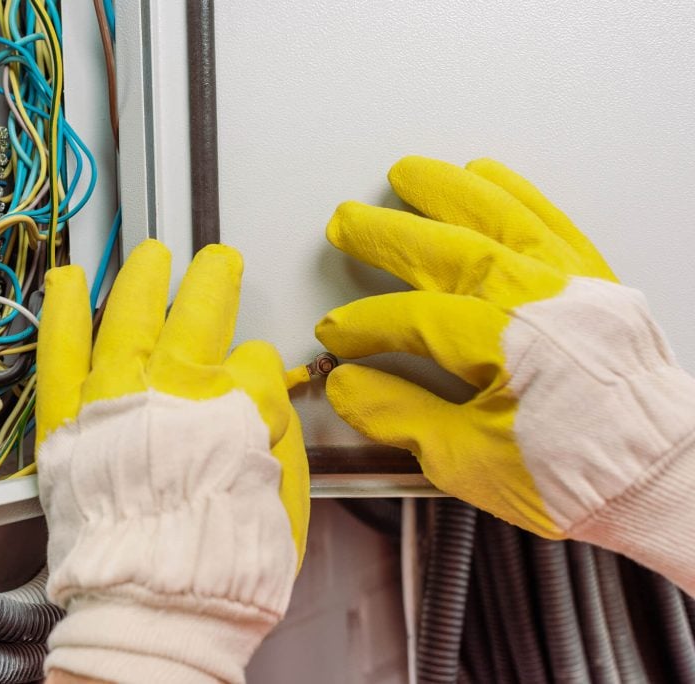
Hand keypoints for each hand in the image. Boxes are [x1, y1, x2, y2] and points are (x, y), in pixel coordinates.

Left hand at [36, 239, 309, 683]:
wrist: (151, 606)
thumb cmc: (218, 567)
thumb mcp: (281, 502)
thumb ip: (274, 438)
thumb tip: (263, 403)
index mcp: (234, 409)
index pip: (253, 362)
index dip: (255, 372)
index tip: (250, 387)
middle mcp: (175, 392)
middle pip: (200, 310)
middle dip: (214, 281)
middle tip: (217, 265)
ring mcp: (116, 400)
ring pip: (131, 313)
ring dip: (143, 278)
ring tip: (150, 256)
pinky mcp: (69, 421)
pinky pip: (61, 351)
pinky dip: (63, 312)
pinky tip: (66, 281)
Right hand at [316, 157, 694, 591]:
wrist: (660, 477)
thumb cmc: (577, 475)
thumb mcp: (468, 462)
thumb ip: (400, 416)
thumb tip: (350, 386)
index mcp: (511, 346)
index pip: (418, 318)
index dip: (369, 322)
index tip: (338, 332)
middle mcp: (544, 303)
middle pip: (453, 252)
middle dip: (392, 235)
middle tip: (348, 221)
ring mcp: (573, 287)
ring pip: (503, 220)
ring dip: (449, 192)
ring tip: (408, 173)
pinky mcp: (595, 284)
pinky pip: (552, 224)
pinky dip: (517, 194)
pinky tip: (487, 175)